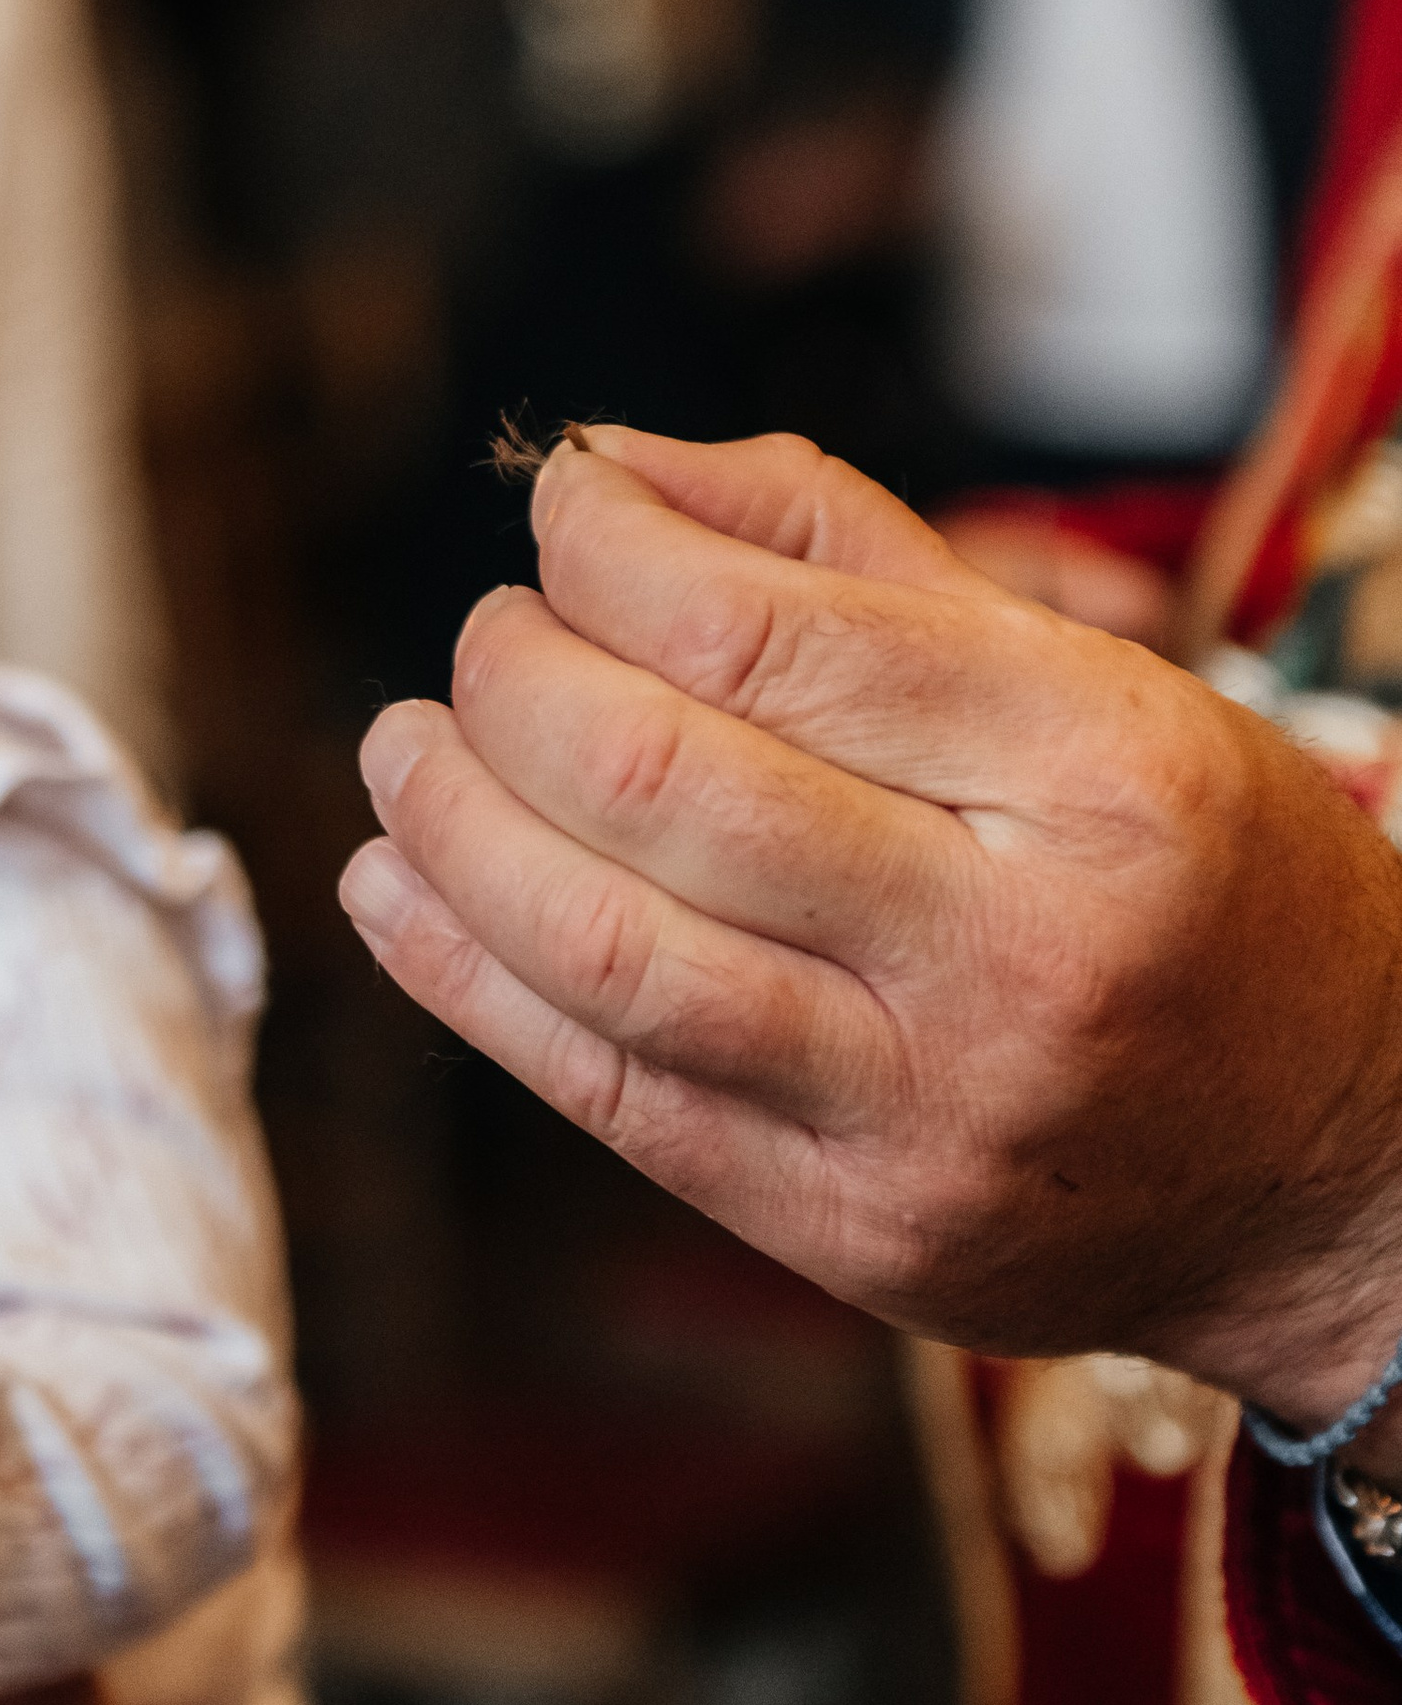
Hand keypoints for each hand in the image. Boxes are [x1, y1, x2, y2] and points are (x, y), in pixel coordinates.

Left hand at [341, 426, 1401, 1447]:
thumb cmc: (1197, 880)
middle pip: (661, 783)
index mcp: (1096, 768)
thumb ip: (844, 556)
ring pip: (609, 954)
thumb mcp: (1089, 679)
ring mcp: (932, 1114)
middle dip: (514, 683)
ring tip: (403, 752)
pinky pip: (608, 1098)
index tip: (559, 508)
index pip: (765, 629)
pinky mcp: (854, 1239)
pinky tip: (397, 887)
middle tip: (485, 641)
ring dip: (454, 829)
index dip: (608, 549)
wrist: (1348, 1174)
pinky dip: (465, 979)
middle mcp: (1017, 947)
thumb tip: (608, 465)